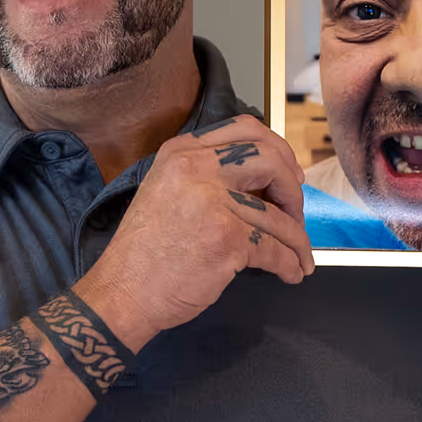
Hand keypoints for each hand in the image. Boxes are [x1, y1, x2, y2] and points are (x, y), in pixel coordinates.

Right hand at [77, 115, 314, 346]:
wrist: (123, 292)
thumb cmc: (145, 251)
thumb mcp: (166, 191)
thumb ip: (207, 176)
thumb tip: (262, 183)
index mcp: (180, 153)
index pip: (245, 129)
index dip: (277, 149)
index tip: (288, 173)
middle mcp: (196, 169)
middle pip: (270, 160)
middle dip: (293, 189)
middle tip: (296, 213)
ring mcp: (213, 203)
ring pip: (279, 214)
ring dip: (297, 239)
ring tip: (299, 256)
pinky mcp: (226, 240)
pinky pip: (275, 248)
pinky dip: (289, 263)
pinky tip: (289, 272)